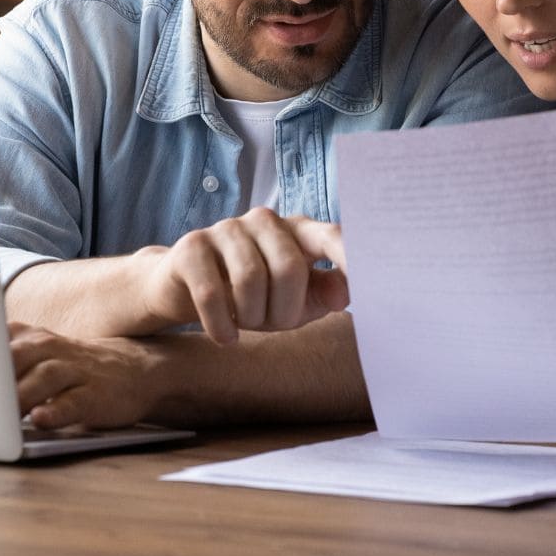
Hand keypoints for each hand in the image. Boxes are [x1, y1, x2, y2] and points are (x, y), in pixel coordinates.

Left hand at [10, 322, 164, 430]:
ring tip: (0, 413)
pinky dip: (55, 412)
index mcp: (33, 339)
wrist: (141, 368)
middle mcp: (52, 351)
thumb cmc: (78, 366)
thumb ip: (6, 355)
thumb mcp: (40, 350)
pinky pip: (73, 403)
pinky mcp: (96, 397)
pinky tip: (41, 419)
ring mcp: (77, 373)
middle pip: (15, 356)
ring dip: (20, 394)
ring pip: (44, 378)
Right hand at [134, 208, 349, 344]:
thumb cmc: (251, 296)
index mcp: (297, 230)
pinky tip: (226, 335)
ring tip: (247, 323)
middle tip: (273, 324)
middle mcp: (263, 220)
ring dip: (252, 317)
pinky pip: (212, 292)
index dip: (349, 254)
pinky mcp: (191, 247)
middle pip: (289, 267)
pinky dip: (222, 324)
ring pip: (250, 279)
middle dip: (284, 309)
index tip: (372, 277)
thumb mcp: (294, 300)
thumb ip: (324, 293)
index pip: (330, 236)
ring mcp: (225, 228)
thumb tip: (347, 291)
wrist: (183, 289)